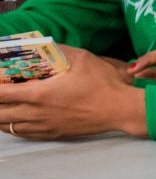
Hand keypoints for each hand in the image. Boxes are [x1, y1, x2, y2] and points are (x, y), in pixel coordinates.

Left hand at [0, 46, 146, 137]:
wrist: (121, 109)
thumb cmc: (103, 83)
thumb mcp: (81, 58)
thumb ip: (57, 50)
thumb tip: (42, 44)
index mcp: (39, 94)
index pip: (0, 94)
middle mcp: (37, 113)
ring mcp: (44, 126)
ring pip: (8, 127)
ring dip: (0, 116)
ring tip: (2, 105)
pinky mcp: (53, 133)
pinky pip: (23, 134)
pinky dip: (12, 127)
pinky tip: (14, 120)